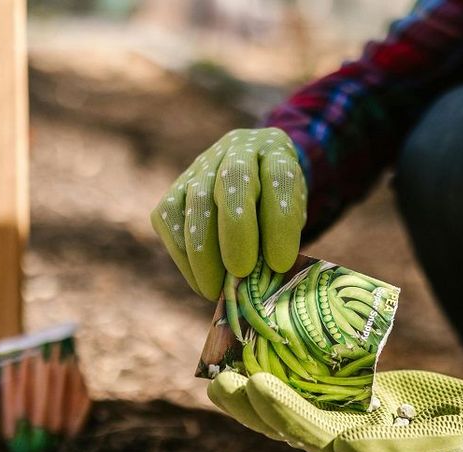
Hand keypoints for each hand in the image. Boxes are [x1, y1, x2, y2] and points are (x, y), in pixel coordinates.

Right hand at [150, 128, 306, 298]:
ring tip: (216, 290)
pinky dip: (184, 256)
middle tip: (241, 272)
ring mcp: (201, 166)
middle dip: (236, 231)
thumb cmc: (277, 206)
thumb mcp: (293, 216)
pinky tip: (201, 281)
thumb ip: (281, 239)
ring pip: (196, 203)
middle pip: (233, 181)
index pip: (280, 177)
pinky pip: (169, 220)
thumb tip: (260, 281)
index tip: (280, 263)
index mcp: (276, 151)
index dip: (280, 221)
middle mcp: (237, 150)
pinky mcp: (174, 189)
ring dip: (204, 253)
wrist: (254, 178)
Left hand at [207, 369, 462, 451]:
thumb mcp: (450, 445)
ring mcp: (357, 428)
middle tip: (218, 382)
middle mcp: (358, 451)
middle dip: (256, 408)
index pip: (320, 440)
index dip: (286, 415)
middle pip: (296, 430)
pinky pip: (317, 396)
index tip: (256, 388)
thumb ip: (400, 450)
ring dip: (260, 397)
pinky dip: (287, 382)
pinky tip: (261, 365)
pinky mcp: (361, 408)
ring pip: (298, 414)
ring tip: (222, 375)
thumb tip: (347, 449)